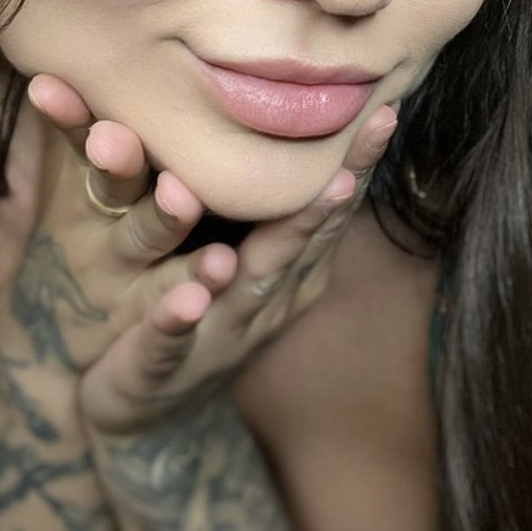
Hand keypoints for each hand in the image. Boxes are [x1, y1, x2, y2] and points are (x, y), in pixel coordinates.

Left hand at [78, 102, 396, 434]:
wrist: (145, 420)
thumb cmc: (197, 308)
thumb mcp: (236, 250)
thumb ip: (258, 200)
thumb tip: (284, 118)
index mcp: (284, 268)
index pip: (327, 208)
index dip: (357, 163)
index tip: (386, 109)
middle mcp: (264, 297)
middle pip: (302, 238)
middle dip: (332, 191)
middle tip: (368, 138)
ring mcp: (218, 333)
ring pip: (250, 283)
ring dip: (275, 246)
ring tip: (305, 201)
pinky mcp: (160, 366)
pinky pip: (170, 341)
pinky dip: (180, 319)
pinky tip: (188, 299)